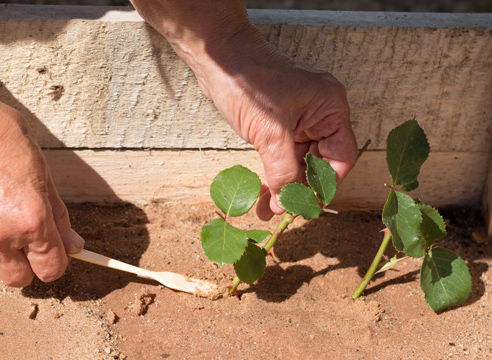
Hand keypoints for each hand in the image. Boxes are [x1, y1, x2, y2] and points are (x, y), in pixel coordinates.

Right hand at [0, 103, 83, 286]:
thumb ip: (59, 218)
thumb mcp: (43, 177)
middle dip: (27, 265)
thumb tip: (74, 246)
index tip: (55, 254)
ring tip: (4, 219)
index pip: (51, 270)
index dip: (56, 264)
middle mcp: (1, 234)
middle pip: (19, 279)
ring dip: (3, 254)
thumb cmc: (8, 142)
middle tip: (27, 239)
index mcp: (31, 219)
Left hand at [193, 30, 357, 219]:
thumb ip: (284, 170)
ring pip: (299, 164)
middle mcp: (320, 115)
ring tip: (267, 209)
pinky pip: (283, 157)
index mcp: (330, 109)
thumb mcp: (270, 132)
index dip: (325, 184)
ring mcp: (300, 121)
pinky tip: (263, 193)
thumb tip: (287, 201)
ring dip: (283, 186)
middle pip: (320, 164)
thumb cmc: (248, 82)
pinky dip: (274, 175)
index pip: (341, 158)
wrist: (219, 60)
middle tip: (283, 211)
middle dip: (300, 189)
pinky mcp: (281, 126)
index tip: (308, 205)